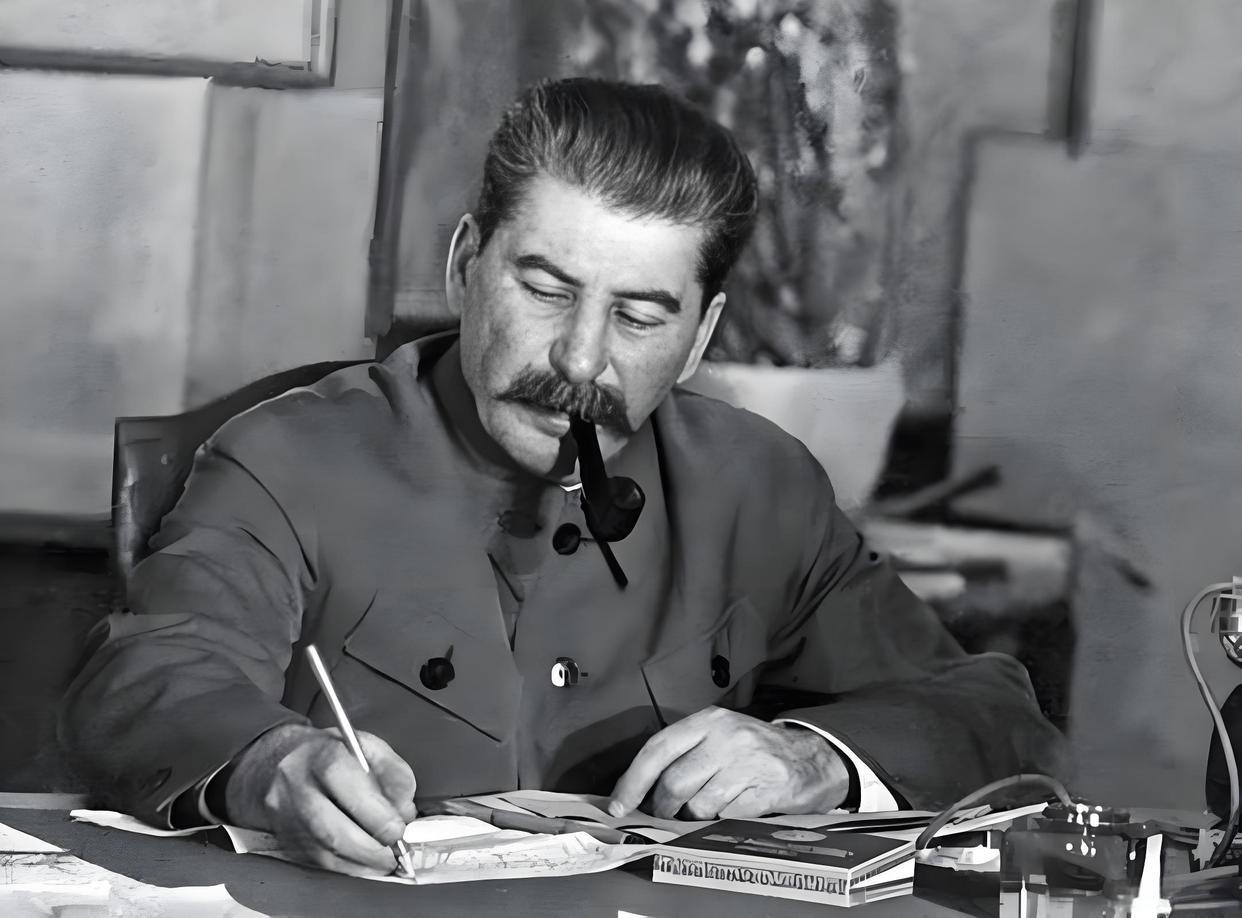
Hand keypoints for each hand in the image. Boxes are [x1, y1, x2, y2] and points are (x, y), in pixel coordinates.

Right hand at [225, 724, 417, 875]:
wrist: (282, 761)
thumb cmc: (333, 755)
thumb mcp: (370, 747)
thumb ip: (394, 774)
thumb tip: (404, 811)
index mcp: (322, 755)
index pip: (348, 786)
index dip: (377, 814)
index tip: (398, 828)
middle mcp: (296, 786)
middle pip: (331, 828)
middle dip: (370, 848)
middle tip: (394, 851)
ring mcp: (285, 816)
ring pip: (323, 853)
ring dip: (361, 863)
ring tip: (385, 860)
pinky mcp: (284, 840)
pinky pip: (317, 864)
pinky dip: (347, 868)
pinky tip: (365, 863)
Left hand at [608, 707, 849, 819]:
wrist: (811, 758)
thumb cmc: (753, 750)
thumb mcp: (719, 735)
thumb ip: (683, 753)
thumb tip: (638, 789)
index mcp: (709, 720)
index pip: (658, 749)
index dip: (633, 780)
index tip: (619, 805)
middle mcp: (727, 737)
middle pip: (675, 782)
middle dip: (662, 807)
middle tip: (663, 815)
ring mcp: (749, 763)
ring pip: (699, 805)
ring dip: (694, 816)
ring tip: (705, 808)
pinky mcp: (768, 789)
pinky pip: (727, 816)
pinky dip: (722, 820)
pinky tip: (733, 808)